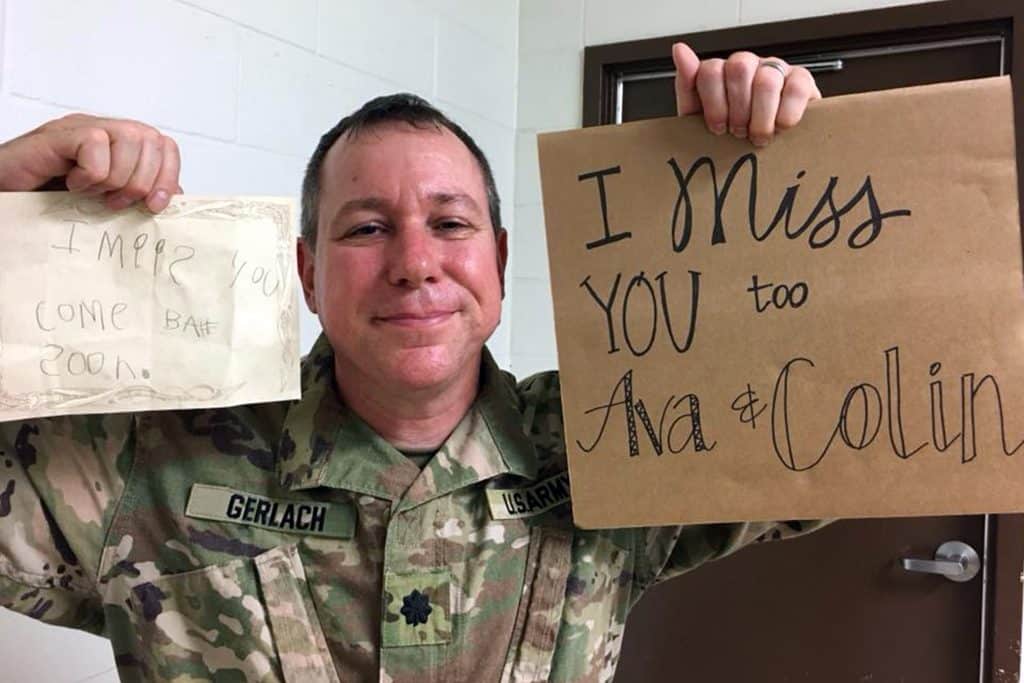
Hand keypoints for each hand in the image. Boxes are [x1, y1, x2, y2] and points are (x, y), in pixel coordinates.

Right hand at [0, 113, 180, 211]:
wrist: (5, 197)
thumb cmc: (50, 199)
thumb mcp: (105, 201)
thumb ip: (138, 195)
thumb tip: (175, 197)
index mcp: (119, 145)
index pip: (165, 145)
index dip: (168, 176)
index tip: (155, 205)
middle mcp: (103, 130)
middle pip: (152, 141)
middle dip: (141, 182)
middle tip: (113, 201)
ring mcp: (81, 129)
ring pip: (130, 139)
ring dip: (116, 178)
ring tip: (91, 192)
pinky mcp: (59, 134)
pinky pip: (96, 143)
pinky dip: (90, 173)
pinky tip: (71, 183)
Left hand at [673, 42, 821, 146]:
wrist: (761, 153)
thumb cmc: (729, 134)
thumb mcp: (699, 118)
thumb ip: (687, 86)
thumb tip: (680, 50)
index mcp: (720, 71)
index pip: (711, 70)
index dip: (713, 104)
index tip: (717, 128)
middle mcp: (748, 64)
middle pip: (738, 69)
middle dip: (737, 111)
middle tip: (738, 133)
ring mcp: (775, 69)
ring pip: (766, 81)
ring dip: (760, 118)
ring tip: (758, 136)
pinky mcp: (801, 80)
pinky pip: (796, 89)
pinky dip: (785, 116)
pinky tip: (779, 128)